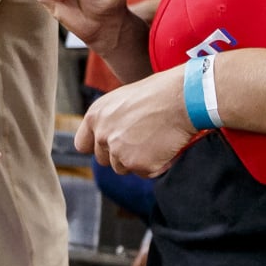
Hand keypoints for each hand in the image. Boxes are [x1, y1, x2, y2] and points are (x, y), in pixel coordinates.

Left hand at [76, 66, 198, 177]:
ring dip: (139, 161)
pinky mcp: (139, 165)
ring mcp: (120, 153)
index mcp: (95, 116)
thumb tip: (112, 135)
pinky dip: (158, 165)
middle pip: (105, 160)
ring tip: (157, 140)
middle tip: (144, 140)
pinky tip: (166, 146)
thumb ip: (111, 119)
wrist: (182, 98)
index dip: (98, 147)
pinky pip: (146, 173)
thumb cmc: (159, 93)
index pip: (83, 144)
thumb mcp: (124, 99)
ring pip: (124, 168)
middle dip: (122, 155)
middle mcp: (102, 135)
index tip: (110, 146)